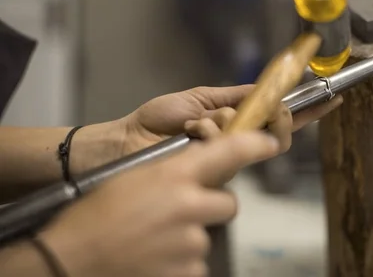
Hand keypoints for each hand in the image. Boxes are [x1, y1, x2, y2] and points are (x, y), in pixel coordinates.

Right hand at [42, 131, 279, 276]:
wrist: (70, 258)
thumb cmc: (96, 214)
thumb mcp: (135, 178)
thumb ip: (173, 174)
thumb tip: (195, 176)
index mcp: (175, 176)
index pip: (229, 152)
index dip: (255, 145)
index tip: (270, 142)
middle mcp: (190, 206)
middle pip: (228, 204)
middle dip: (210, 207)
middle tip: (180, 214)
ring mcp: (191, 243)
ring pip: (207, 235)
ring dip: (189, 237)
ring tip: (154, 241)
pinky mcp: (188, 273)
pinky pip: (196, 264)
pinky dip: (180, 263)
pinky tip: (154, 259)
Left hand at [71, 84, 341, 179]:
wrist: (128, 139)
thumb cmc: (159, 120)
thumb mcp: (201, 98)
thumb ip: (234, 96)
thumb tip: (265, 90)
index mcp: (238, 121)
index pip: (281, 118)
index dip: (308, 110)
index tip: (331, 98)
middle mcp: (239, 142)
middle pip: (279, 135)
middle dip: (276, 117)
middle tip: (266, 108)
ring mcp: (228, 159)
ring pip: (254, 140)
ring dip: (227, 122)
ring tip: (200, 121)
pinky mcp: (214, 171)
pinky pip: (228, 148)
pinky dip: (208, 131)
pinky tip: (190, 131)